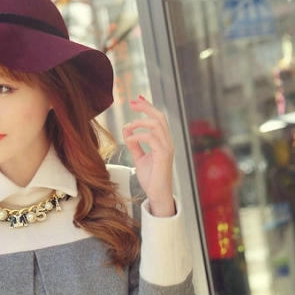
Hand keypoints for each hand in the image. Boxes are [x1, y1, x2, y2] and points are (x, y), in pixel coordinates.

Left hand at [122, 95, 174, 215]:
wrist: (157, 195)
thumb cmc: (150, 178)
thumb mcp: (140, 158)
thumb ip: (134, 145)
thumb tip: (127, 131)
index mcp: (163, 141)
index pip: (158, 119)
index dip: (148, 107)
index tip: (136, 99)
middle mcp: (167, 142)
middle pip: (159, 116)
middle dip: (145, 107)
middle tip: (131, 102)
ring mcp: (167, 148)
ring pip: (156, 124)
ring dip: (139, 122)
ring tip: (127, 126)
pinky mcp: (164, 155)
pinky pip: (151, 138)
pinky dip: (139, 136)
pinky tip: (130, 139)